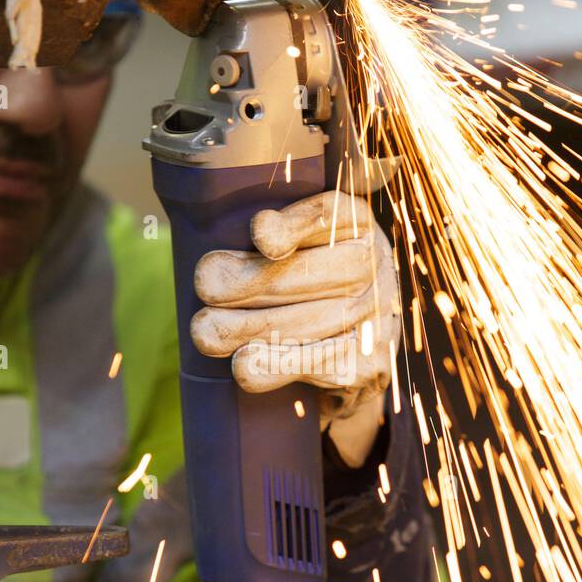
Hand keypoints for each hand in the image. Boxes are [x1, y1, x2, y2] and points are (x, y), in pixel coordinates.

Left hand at [191, 191, 400, 467]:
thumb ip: (269, 234)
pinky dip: (275, 366)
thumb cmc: (307, 282)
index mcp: (355, 223)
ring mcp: (376, 316)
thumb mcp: (297, 242)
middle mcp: (374, 265)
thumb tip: (234, 251)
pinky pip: (316, 364)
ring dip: (246, 329)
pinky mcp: (369, 363)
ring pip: (306, 322)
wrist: (355, 351)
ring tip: (204, 331)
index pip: (329, 215)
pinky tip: (242, 365)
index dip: (295, 225)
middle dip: (247, 282)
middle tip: (205, 286)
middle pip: (309, 272)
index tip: (259, 233)